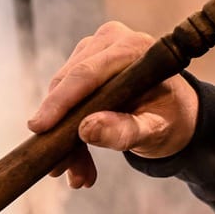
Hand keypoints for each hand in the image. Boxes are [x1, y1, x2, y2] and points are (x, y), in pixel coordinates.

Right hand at [26, 21, 199, 189]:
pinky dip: (67, 128)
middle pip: (69, 83)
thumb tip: (86, 130)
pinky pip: (64, 94)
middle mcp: (112, 40)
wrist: (175, 113)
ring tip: (77, 173)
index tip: (39, 129)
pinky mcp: (84, 60)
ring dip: (64, 136)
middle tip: (59, 169)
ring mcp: (95, 47)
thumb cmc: (170, 119)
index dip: (59, 102)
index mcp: (134, 49)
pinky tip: (78, 159)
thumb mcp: (156, 131)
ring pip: (61, 92)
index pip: (87, 74)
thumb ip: (125, 131)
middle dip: (60, 129)